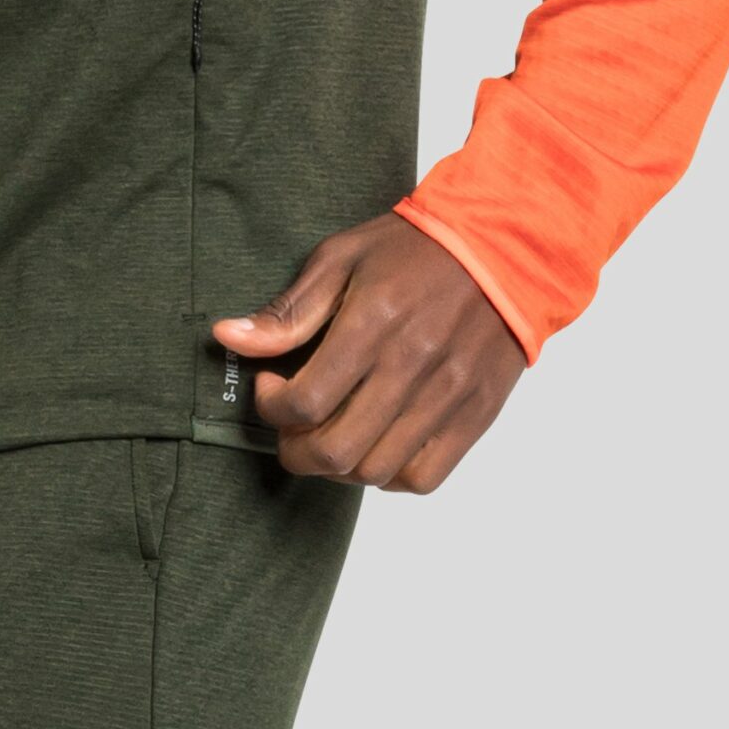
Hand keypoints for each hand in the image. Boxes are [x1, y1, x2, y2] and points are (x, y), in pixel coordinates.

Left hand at [212, 212, 525, 492]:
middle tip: (289, 427)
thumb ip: (288, 310)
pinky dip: (388, 476)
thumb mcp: (341, 257)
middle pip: (336, 450)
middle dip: (295, 450)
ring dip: (338, 466)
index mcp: (373, 322)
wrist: (501, 250)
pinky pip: (423, 478)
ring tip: (329, 433)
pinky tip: (374, 445)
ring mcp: (447, 396)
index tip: (270, 386)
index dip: (271, 407)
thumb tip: (227, 336)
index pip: (305, 401)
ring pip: (376, 472)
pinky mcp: (474, 417)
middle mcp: (412, 365)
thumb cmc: (413, 250)